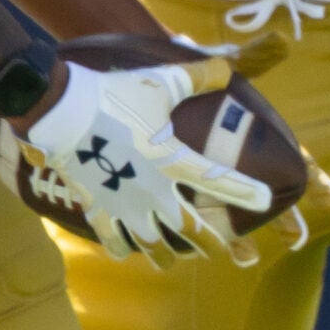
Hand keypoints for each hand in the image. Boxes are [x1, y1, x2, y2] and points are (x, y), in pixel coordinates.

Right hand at [19, 57, 272, 266]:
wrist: (64, 111)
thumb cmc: (115, 95)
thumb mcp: (161, 82)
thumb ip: (197, 77)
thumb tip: (227, 68)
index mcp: (172, 160)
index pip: (217, 179)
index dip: (244, 190)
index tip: (265, 200)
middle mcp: (152, 190)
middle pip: (187, 228)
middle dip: (207, 243)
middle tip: (220, 254)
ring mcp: (123, 203)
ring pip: (151, 242)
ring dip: (164, 254)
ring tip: (170, 262)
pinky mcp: (96, 206)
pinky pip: (111, 237)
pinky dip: (119, 247)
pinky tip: (124, 252)